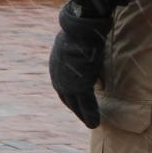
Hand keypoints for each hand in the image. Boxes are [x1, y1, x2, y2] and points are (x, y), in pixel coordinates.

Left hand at [48, 0, 111, 128]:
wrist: (81, 29)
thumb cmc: (82, 32)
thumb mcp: (77, 45)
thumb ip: (79, 56)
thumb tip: (88, 60)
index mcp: (56, 64)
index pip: (62, 85)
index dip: (70, 95)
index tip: (78, 103)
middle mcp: (57, 75)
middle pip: (66, 97)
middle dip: (76, 108)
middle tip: (86, 118)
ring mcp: (67, 81)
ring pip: (75, 103)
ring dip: (83, 115)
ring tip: (91, 124)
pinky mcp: (79, 85)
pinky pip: (85, 104)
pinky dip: (90, 115)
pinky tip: (94, 124)